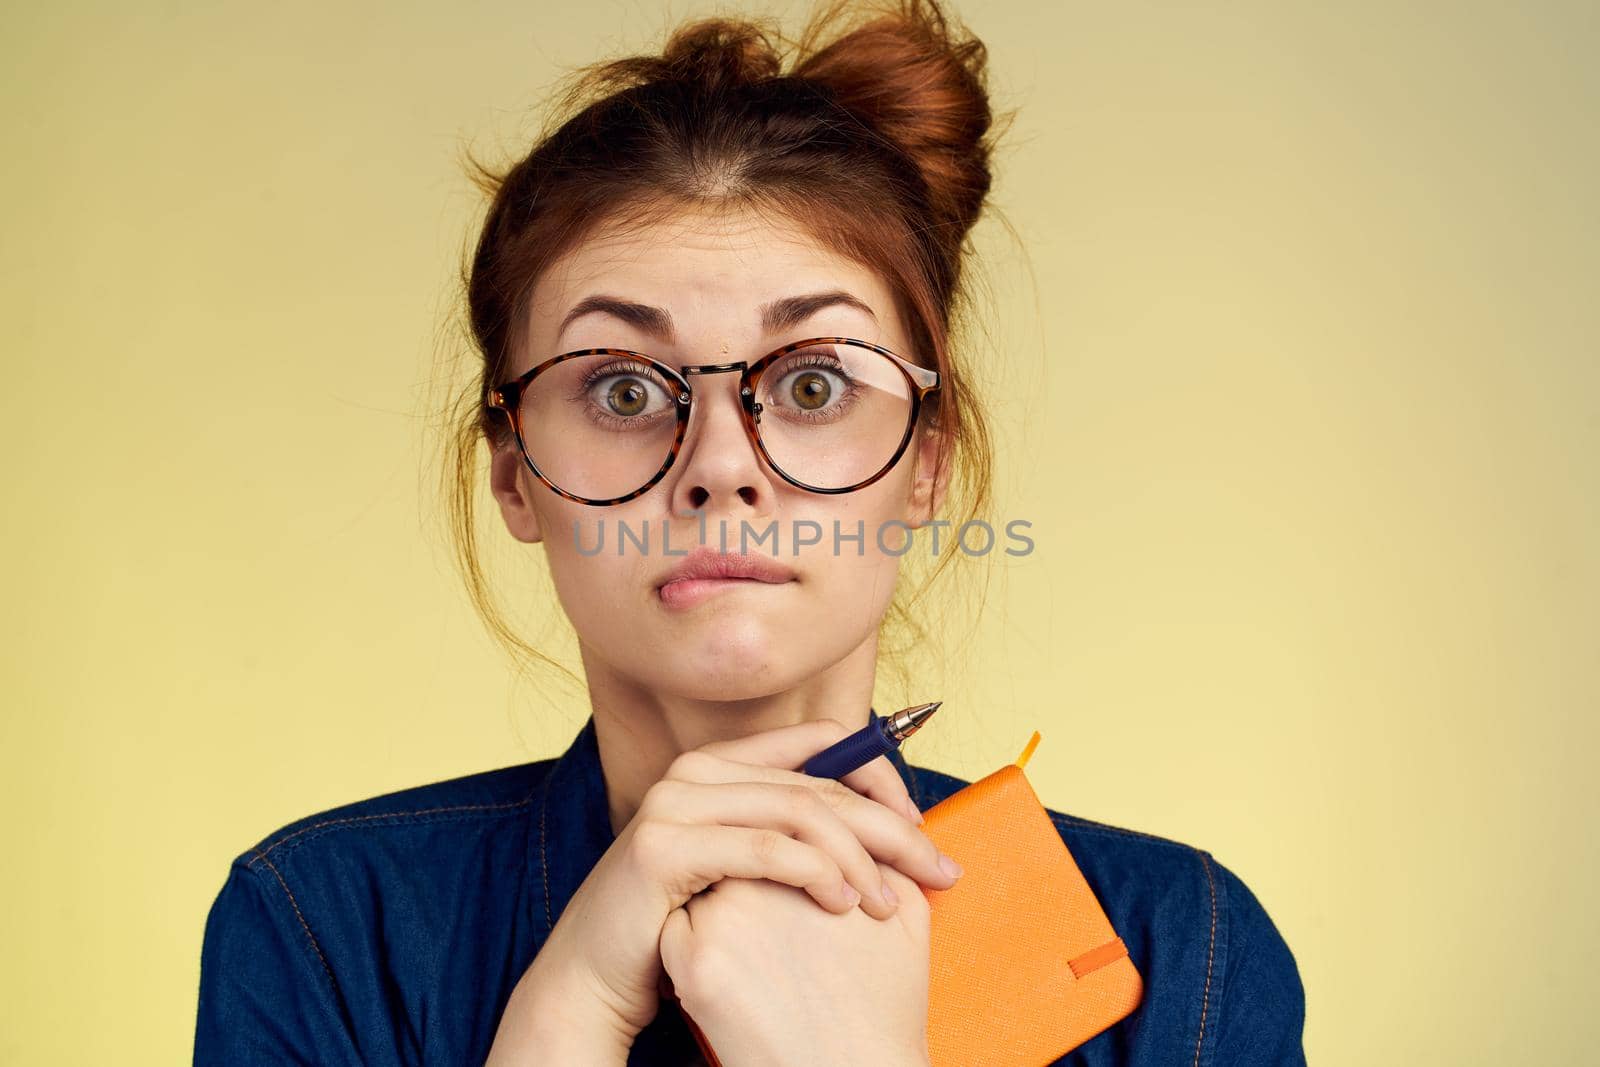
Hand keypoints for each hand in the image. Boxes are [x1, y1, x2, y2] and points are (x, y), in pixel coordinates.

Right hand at [484, 718, 960, 1059]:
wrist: (597, 976)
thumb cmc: (679, 925)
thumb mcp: (742, 870)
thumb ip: (790, 834)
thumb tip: (882, 826)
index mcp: (721, 765)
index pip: (823, 740)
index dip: (881, 775)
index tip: (919, 824)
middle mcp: (696, 771)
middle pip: (820, 782)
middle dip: (889, 827)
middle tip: (936, 868)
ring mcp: (676, 803)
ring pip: (799, 812)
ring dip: (858, 857)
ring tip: (888, 901)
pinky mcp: (662, 846)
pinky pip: (763, 849)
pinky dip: (815, 873)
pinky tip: (844, 903)